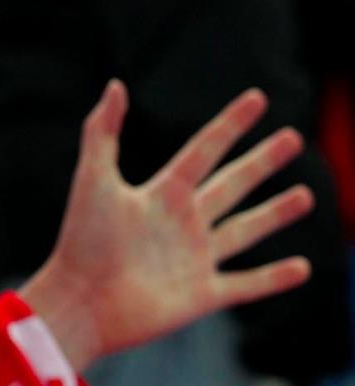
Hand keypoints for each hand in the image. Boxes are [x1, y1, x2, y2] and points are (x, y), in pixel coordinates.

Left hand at [19, 81, 312, 373]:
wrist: (78, 301)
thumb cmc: (81, 240)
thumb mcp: (93, 180)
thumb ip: (102, 132)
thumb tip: (115, 84)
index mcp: (161, 194)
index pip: (204, 150)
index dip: (230, 124)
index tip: (257, 99)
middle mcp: (182, 223)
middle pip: (231, 185)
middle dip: (262, 163)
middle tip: (293, 138)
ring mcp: (195, 259)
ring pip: (244, 230)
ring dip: (275, 215)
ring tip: (306, 196)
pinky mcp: (202, 295)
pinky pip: (246, 285)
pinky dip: (274, 278)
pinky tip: (302, 268)